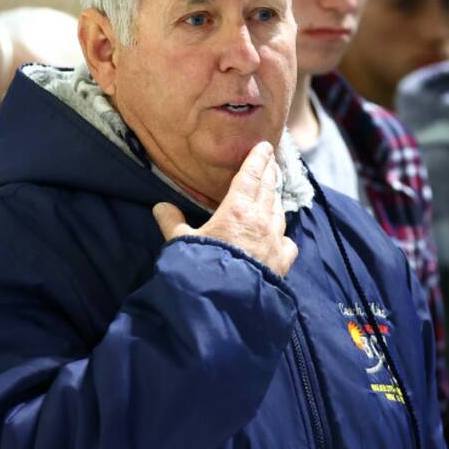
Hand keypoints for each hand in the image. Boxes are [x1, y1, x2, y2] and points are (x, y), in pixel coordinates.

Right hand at [153, 141, 297, 276]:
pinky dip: (283, 233)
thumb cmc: (201, 267)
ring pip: (279, 211)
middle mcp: (261, 220)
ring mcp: (275, 241)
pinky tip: (280, 234)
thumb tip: (161, 206)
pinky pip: (287, 240)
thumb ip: (172, 222)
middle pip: (269, 189)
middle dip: (269, 173)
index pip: (251, 176)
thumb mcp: (180, 243)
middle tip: (271, 161)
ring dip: (276, 198)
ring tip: (273, 190)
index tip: (265, 146)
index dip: (257, 159)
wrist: (225, 301)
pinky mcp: (283, 261)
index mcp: (238, 209)